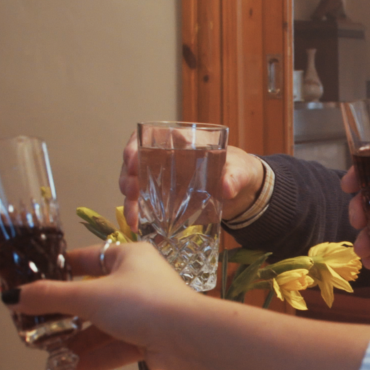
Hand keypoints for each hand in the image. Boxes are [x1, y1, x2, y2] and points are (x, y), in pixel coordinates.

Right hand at [10, 240, 213, 369]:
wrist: (189, 338)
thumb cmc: (141, 304)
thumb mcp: (89, 297)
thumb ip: (49, 298)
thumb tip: (11, 296)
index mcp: (127, 256)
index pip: (84, 259)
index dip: (58, 272)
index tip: (33, 285)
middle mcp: (138, 280)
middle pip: (93, 297)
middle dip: (66, 315)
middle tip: (37, 327)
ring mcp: (146, 311)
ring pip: (105, 325)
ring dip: (79, 340)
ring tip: (51, 354)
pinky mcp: (152, 338)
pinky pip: (119, 345)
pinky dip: (98, 356)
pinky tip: (74, 368)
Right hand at [119, 131, 267, 223]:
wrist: (242, 195)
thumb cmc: (237, 171)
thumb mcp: (240, 170)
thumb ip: (234, 176)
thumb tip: (226, 187)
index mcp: (179, 146)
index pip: (147, 139)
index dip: (134, 147)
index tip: (131, 158)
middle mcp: (164, 164)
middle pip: (134, 166)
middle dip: (127, 178)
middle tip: (131, 191)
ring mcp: (162, 186)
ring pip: (135, 190)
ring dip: (130, 202)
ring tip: (134, 217)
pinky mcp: (165, 206)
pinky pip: (146, 211)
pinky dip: (140, 220)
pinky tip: (139, 230)